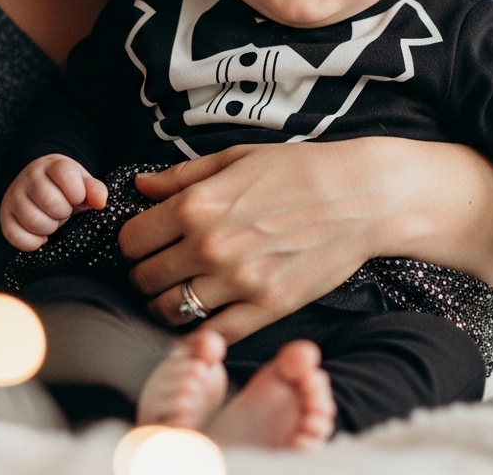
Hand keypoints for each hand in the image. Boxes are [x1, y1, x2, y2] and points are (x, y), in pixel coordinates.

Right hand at [0, 154, 107, 250]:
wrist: (38, 185)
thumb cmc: (65, 187)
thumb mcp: (82, 183)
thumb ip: (95, 190)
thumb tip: (101, 202)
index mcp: (53, 165)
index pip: (66, 176)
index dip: (78, 193)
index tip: (77, 198)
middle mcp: (29, 177)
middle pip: (50, 202)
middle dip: (63, 212)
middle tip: (63, 211)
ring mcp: (14, 196)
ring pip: (34, 221)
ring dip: (49, 227)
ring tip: (52, 220)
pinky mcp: (4, 216)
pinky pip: (16, 237)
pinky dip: (33, 242)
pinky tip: (41, 234)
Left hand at [117, 138, 492, 344]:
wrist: (361, 195)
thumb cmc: (299, 169)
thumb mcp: (236, 158)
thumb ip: (181, 176)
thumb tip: (140, 187)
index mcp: (197, 204)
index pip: (131, 240)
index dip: (132, 241)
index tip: (145, 241)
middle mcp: (211, 246)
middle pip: (143, 278)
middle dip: (145, 272)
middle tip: (161, 265)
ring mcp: (239, 282)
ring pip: (170, 310)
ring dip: (167, 302)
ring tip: (182, 288)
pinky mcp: (268, 308)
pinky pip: (213, 335)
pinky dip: (200, 331)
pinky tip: (206, 314)